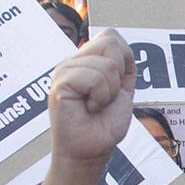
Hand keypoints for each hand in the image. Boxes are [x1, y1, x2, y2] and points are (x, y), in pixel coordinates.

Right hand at [49, 29, 135, 164]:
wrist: (93, 149)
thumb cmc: (106, 123)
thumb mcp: (122, 87)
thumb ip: (123, 62)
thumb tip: (118, 40)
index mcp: (87, 60)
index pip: (111, 35)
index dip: (124, 57)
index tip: (117, 83)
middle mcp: (74, 61)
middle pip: (110, 42)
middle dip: (119, 73)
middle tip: (106, 95)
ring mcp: (65, 71)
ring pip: (106, 65)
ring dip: (109, 91)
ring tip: (96, 104)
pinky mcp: (60, 83)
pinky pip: (93, 78)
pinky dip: (100, 97)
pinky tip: (89, 108)